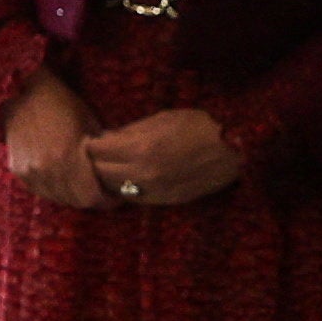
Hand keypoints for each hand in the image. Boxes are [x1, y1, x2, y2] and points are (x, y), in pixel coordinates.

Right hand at [0, 76, 106, 208]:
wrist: (25, 92)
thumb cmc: (63, 104)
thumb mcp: (90, 125)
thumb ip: (99, 155)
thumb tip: (114, 175)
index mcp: (67, 158)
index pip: (90, 198)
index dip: (106, 201)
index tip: (114, 196)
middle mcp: (46, 170)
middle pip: (74, 201)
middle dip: (91, 199)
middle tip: (101, 192)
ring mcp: (29, 172)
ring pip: (57, 198)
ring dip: (72, 195)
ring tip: (82, 185)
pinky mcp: (18, 170)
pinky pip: (41, 190)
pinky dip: (54, 189)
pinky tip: (63, 178)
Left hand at [82, 108, 244, 208]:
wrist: (232, 150)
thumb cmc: (198, 126)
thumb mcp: (161, 119)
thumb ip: (131, 131)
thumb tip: (108, 139)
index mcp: (140, 148)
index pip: (98, 151)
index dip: (90, 144)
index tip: (89, 139)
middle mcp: (142, 173)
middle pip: (101, 173)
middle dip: (94, 163)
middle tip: (93, 155)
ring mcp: (153, 191)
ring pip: (115, 189)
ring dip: (107, 179)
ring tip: (106, 168)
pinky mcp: (164, 201)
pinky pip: (135, 198)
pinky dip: (126, 189)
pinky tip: (127, 180)